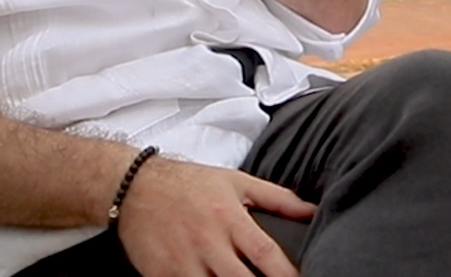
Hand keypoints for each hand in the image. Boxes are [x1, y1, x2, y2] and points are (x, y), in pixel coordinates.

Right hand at [116, 156, 315, 276]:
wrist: (135, 186)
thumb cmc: (192, 184)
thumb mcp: (238, 182)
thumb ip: (279, 199)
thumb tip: (314, 210)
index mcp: (230, 218)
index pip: (265, 252)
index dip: (285, 274)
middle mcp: (207, 242)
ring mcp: (182, 262)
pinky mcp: (160, 275)